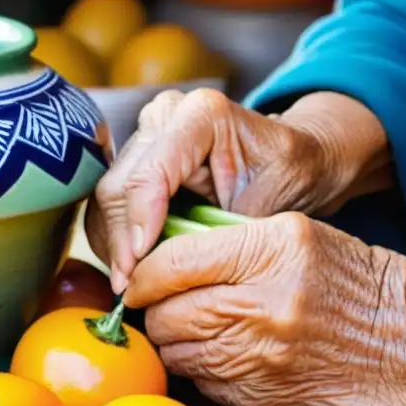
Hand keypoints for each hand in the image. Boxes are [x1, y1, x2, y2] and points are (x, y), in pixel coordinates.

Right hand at [86, 89, 392, 292]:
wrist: (297, 158)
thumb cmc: (292, 174)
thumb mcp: (273, 205)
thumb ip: (226, 234)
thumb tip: (180, 273)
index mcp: (202, 116)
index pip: (150, 174)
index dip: (139, 225)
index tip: (140, 270)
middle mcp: (165, 116)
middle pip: (120, 187)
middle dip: (122, 244)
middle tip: (130, 290)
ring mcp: (146, 134)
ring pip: (108, 198)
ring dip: (114, 245)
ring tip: (131, 285)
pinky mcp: (136, 157)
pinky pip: (112, 204)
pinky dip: (117, 239)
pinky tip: (132, 269)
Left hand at [124, 212, 405, 405]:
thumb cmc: (351, 278)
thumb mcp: (294, 233)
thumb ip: (225, 242)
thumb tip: (159, 261)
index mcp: (268, 254)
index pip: (170, 265)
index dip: (142, 274)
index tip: (138, 278)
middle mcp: (260, 309)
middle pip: (164, 315)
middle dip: (153, 309)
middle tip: (161, 302)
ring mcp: (258, 359)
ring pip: (174, 353)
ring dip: (172, 340)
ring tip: (190, 325)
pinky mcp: (258, 397)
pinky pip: (200, 382)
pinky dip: (198, 366)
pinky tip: (218, 351)